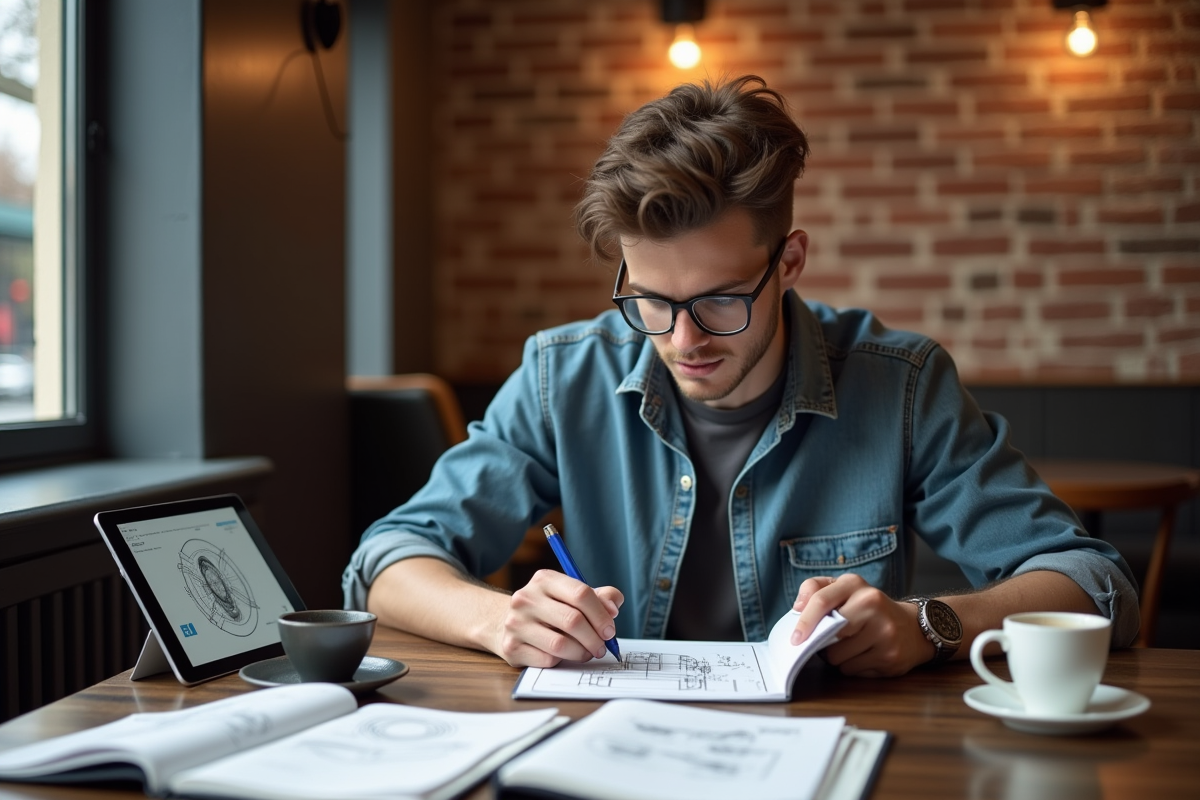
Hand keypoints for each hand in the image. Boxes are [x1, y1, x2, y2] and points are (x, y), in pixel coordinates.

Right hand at [493, 569, 623, 667]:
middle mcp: (526, 598)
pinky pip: (547, 660)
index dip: (601, 615)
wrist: (508, 623)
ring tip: (587, 653)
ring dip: (581, 653)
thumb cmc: (550, 609)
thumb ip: (600, 597)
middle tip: (602, 647)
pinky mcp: (512, 647)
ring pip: (560, 644)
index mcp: (544, 579)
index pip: (581, 594)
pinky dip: (562, 661)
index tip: (610, 630)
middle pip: (573, 620)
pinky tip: (564, 656)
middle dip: (594, 638)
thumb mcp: (572, 595)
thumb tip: (613, 608)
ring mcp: (516, 623)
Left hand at [791, 574, 934, 677]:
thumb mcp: (845, 590)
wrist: (912, 628)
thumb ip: (816, 590)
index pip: (821, 601)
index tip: (794, 638)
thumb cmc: (868, 609)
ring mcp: (884, 631)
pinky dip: (851, 666)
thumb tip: (796, 608)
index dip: (804, 621)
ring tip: (849, 646)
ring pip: (838, 657)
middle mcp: (871, 603)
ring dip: (836, 656)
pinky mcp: (890, 656)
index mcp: (855, 584)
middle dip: (822, 642)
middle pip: (828, 635)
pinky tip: (863, 656)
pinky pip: (852, 670)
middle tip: (826, 641)